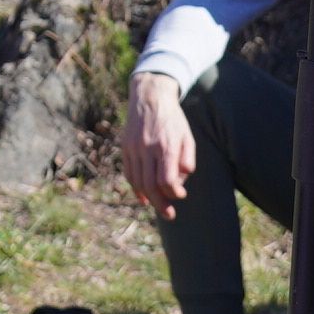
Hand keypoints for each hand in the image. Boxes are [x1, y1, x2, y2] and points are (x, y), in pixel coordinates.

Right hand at [120, 72, 196, 214]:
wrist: (149, 98)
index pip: (167, 179)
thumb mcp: (188, 136)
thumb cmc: (173, 119)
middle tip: (170, 215)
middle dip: (161, 204)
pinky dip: (135, 187)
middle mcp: (148, 148)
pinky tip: (143, 197)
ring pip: (138, 181)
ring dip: (148, 198)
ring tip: (158, 207)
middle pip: (151, 185)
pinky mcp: (126, 147)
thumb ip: (188, 158)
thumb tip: (183, 176)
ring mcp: (134, 148)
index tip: (181, 195)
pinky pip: (129, 172)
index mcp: (166, 146)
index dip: (174, 193)